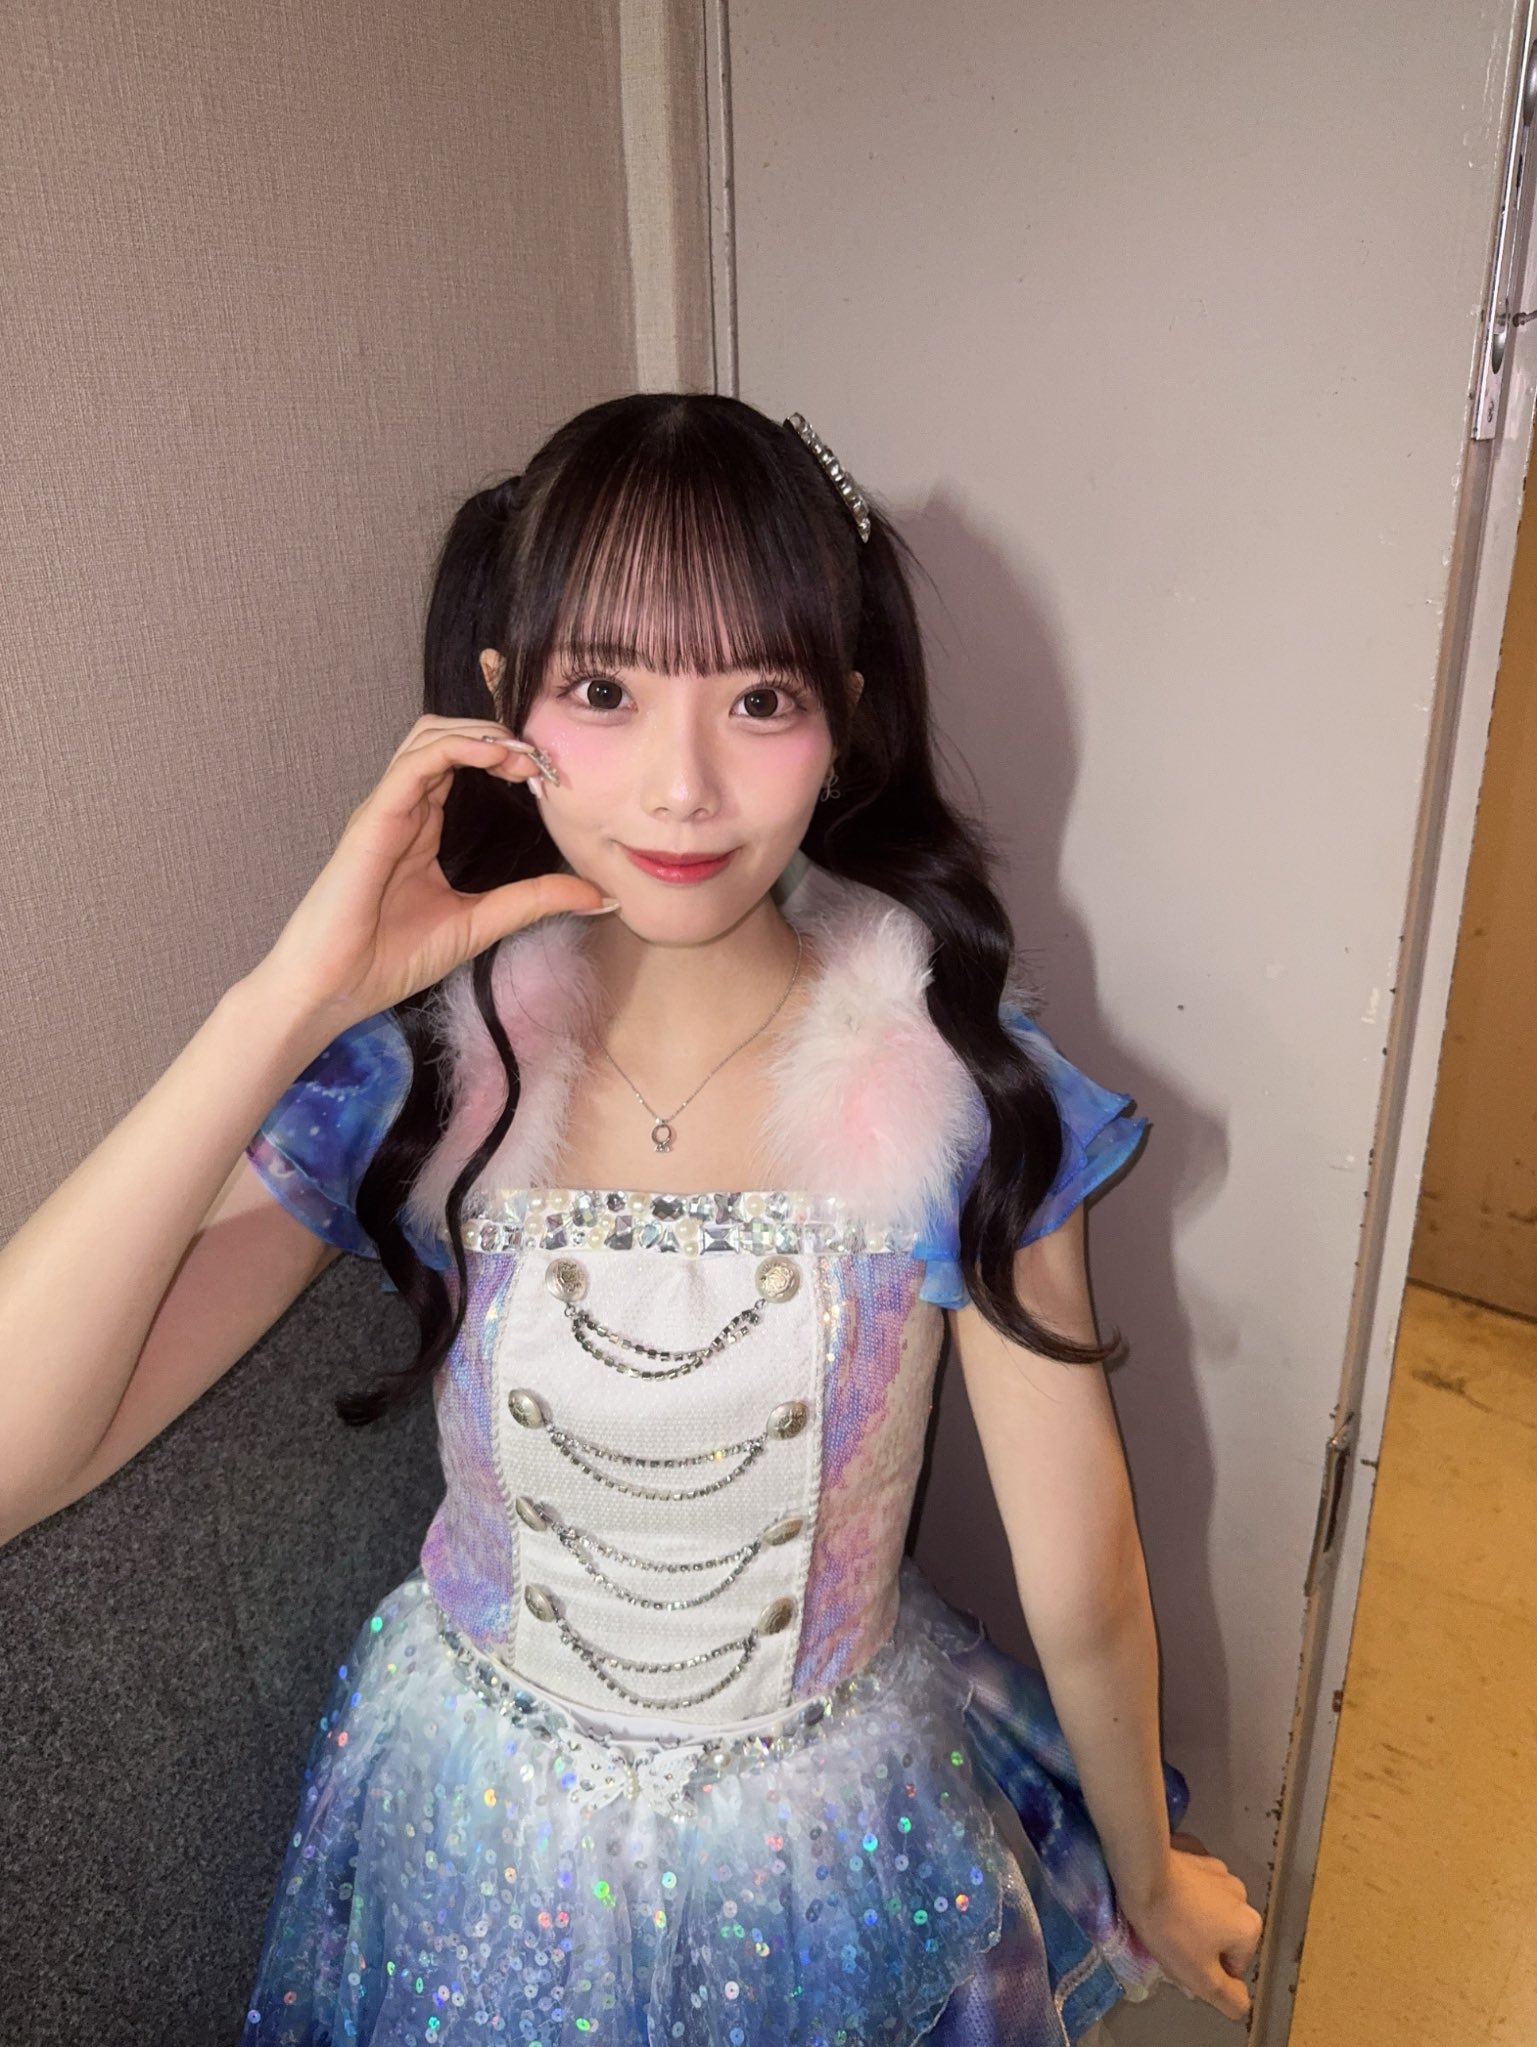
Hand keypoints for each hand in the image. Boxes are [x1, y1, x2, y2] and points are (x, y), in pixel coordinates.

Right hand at [251, 715, 611, 1030]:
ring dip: (482, 733)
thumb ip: (534, 901)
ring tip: (525, 753)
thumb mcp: (481, 923)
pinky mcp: (374, 819)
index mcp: (422, 826)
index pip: (463, 764)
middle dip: (499, 736)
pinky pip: (415, 763)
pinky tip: (497, 756)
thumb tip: (599, 895)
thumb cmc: (389, 959)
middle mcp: (404, 808)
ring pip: (430, 736)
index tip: (551, 778)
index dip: (508, 757)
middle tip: (544, 760)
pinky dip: (458, 748)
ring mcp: (386, 809)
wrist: (334, 988)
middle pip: (447, 736)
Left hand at [1123, 1830, 1263, 2023]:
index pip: (1232, 1966)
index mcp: (1249, 1927)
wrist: (1141, 1873)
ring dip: (1192, 1915)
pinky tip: (1163, 1891)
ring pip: (1208, 1907)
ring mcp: (1219, 1869)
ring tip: (1163, 1917)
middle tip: (1170, 1942)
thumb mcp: (1200, 1978)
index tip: (1181, 1962)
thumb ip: (1229, 1997)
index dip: (1206, 1971)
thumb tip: (1242, 2000)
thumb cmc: (1171, 1929)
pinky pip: (1193, 1881)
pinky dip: (1183, 1888)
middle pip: (1222, 1934)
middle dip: (1200, 1942)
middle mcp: (1241, 1895)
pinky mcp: (1196, 1851)